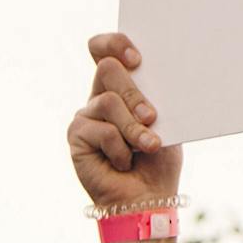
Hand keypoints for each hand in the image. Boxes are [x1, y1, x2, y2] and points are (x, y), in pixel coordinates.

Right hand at [67, 34, 181, 208]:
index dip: (115, 44)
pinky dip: (121, 149)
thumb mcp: (165, 124)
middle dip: (135, 94)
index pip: (104, 49)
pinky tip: (124, 163)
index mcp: (121, 87)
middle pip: (107, 69)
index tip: (137, 59)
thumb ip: (153, 99)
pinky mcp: (77, 136)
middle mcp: (99, 96)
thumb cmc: (159, 161)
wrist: (149, 198)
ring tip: (148, 147)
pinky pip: (102, 130)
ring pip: (109, 102)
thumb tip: (153, 76)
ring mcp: (86, 115)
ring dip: (135, 128)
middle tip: (152, 117)